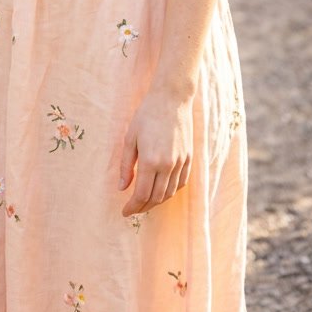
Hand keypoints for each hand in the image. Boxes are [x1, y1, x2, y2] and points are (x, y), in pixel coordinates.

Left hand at [119, 89, 193, 217]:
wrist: (172, 98)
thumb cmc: (147, 114)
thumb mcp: (130, 137)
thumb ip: (126, 165)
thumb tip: (122, 188)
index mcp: (150, 160)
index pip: (141, 195)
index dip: (132, 207)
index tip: (124, 212)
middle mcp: (168, 165)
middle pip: (156, 198)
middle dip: (143, 207)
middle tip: (133, 209)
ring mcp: (180, 162)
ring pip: (169, 193)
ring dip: (157, 201)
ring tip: (146, 201)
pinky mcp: (189, 158)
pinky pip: (181, 183)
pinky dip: (171, 191)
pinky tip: (162, 190)